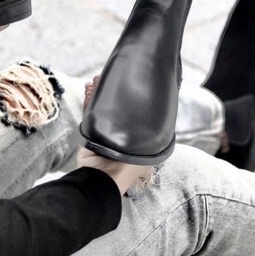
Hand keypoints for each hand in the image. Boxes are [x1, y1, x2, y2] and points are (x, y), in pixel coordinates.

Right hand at [77, 76, 152, 194]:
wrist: (103, 176)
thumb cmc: (129, 164)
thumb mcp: (150, 146)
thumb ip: (156, 129)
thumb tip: (165, 109)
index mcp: (137, 140)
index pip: (134, 114)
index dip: (129, 99)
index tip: (126, 84)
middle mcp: (121, 136)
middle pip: (116, 109)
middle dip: (111, 93)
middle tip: (107, 80)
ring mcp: (104, 135)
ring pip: (101, 109)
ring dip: (98, 94)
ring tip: (96, 81)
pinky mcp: (89, 135)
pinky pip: (89, 114)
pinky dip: (88, 101)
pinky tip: (89, 89)